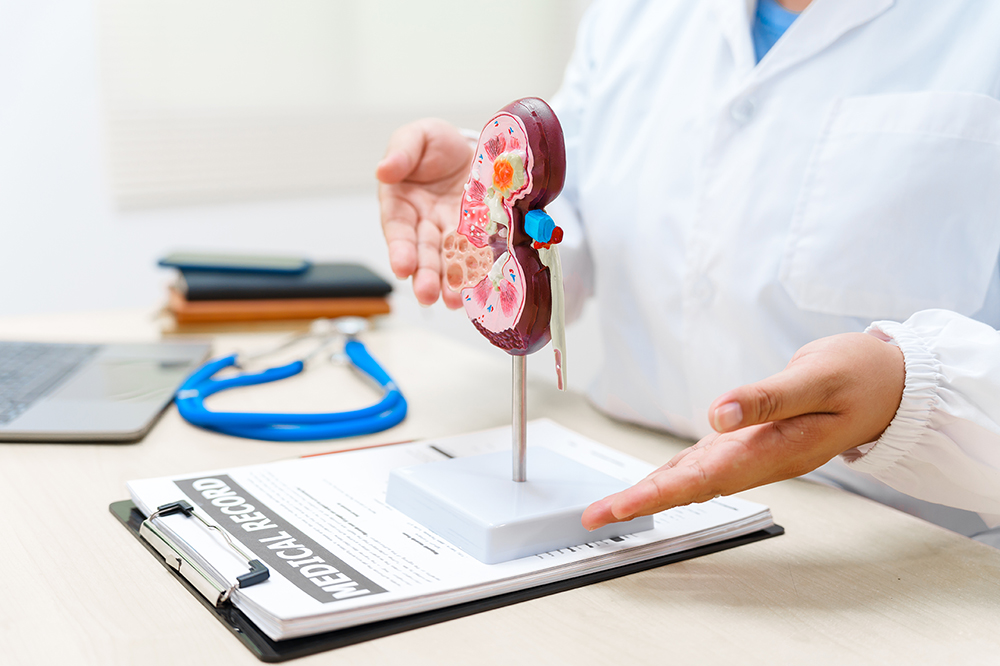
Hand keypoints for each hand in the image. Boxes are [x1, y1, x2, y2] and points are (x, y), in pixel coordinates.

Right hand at [376, 119, 472, 308]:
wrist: (473, 146)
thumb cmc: (435, 145)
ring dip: (450, 282)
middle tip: (427, 294)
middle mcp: (425, 226)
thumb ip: (401, 152)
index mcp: (401, 205)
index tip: (402, 267)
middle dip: (424, 275)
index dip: (400, 249)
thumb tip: (383, 170)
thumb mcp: (416, 137)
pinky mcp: (478, 234)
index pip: (398, 231)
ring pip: (449, 261)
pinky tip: (480, 286)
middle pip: (423, 254)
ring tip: (453, 300)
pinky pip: (478, 254)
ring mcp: (453, 233)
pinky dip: (479, 271)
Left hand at [582, 332, 904, 529]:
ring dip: (654, 491)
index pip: (702, 479)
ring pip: (696, 478)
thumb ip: (766, 399)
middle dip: (641, 500)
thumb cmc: (857, 378)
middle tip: (597, 515)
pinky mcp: (753, 439)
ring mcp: (756, 452)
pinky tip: (658, 479)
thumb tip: (716, 414)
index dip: (655, 495)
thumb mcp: (817, 379)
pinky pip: (708, 463)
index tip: (618, 508)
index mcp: (772, 449)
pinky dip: (677, 474)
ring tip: (615, 506)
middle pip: (690, 486)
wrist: (889, 384)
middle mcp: (759, 459)